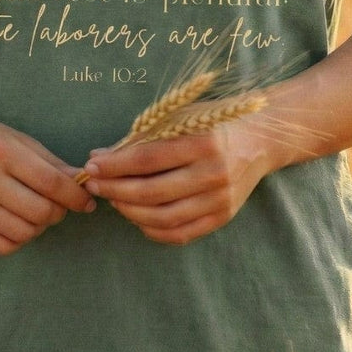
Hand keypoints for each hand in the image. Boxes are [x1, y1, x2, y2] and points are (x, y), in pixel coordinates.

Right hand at [0, 112, 95, 255]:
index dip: (75, 196)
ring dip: (40, 227)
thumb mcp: (13, 137)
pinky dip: (19, 240)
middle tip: (59, 205)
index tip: (86, 201)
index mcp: (1, 151)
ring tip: (37, 213)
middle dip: (59, 212)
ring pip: (24, 232)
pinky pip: (2, 246)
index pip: (51, 182)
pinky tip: (19, 225)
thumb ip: (47, 160)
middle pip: (40, 211)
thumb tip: (79, 181)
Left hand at [82, 121, 272, 245]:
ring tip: (112, 199)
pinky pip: (181, 233)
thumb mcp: (180, 118)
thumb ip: (143, 138)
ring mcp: (220, 200)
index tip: (92, 164)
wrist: (259, 139)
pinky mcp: (222, 217)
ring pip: (164, 217)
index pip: (148, 158)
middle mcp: (213, 174)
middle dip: (115, 189)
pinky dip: (152, 229)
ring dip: (129, 211)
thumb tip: (100, 156)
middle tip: (94, 185)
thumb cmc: (212, 123)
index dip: (115, 165)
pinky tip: (136, 216)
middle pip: (152, 191)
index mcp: (202, 143)